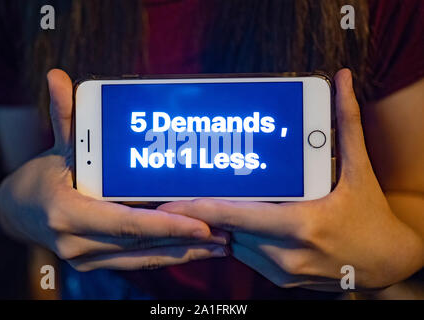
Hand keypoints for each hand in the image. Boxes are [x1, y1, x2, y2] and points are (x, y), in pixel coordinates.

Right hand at [0, 69, 227, 271]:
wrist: (21, 213)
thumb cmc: (44, 178)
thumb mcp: (57, 148)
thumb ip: (65, 117)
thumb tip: (59, 77)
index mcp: (68, 213)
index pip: (125, 222)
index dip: (165, 225)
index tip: (201, 225)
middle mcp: (76, 243)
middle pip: (142, 244)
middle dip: (186, 241)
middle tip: (225, 234)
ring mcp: (86, 259)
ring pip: (144, 259)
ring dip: (184, 253)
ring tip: (221, 245)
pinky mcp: (96, 264)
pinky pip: (137, 262)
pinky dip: (167, 256)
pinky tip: (193, 250)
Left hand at [159, 69, 423, 290]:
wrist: (388, 265)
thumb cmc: (372, 218)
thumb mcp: (359, 171)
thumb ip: (347, 124)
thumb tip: (342, 81)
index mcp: (299, 225)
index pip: (233, 216)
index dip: (197, 209)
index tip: (166, 203)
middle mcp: (285, 253)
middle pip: (229, 228)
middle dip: (209, 212)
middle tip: (186, 193)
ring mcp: (282, 271)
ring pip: (235, 244)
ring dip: (227, 224)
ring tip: (221, 204)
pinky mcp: (282, 280)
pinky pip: (247, 256)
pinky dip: (242, 238)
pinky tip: (248, 222)